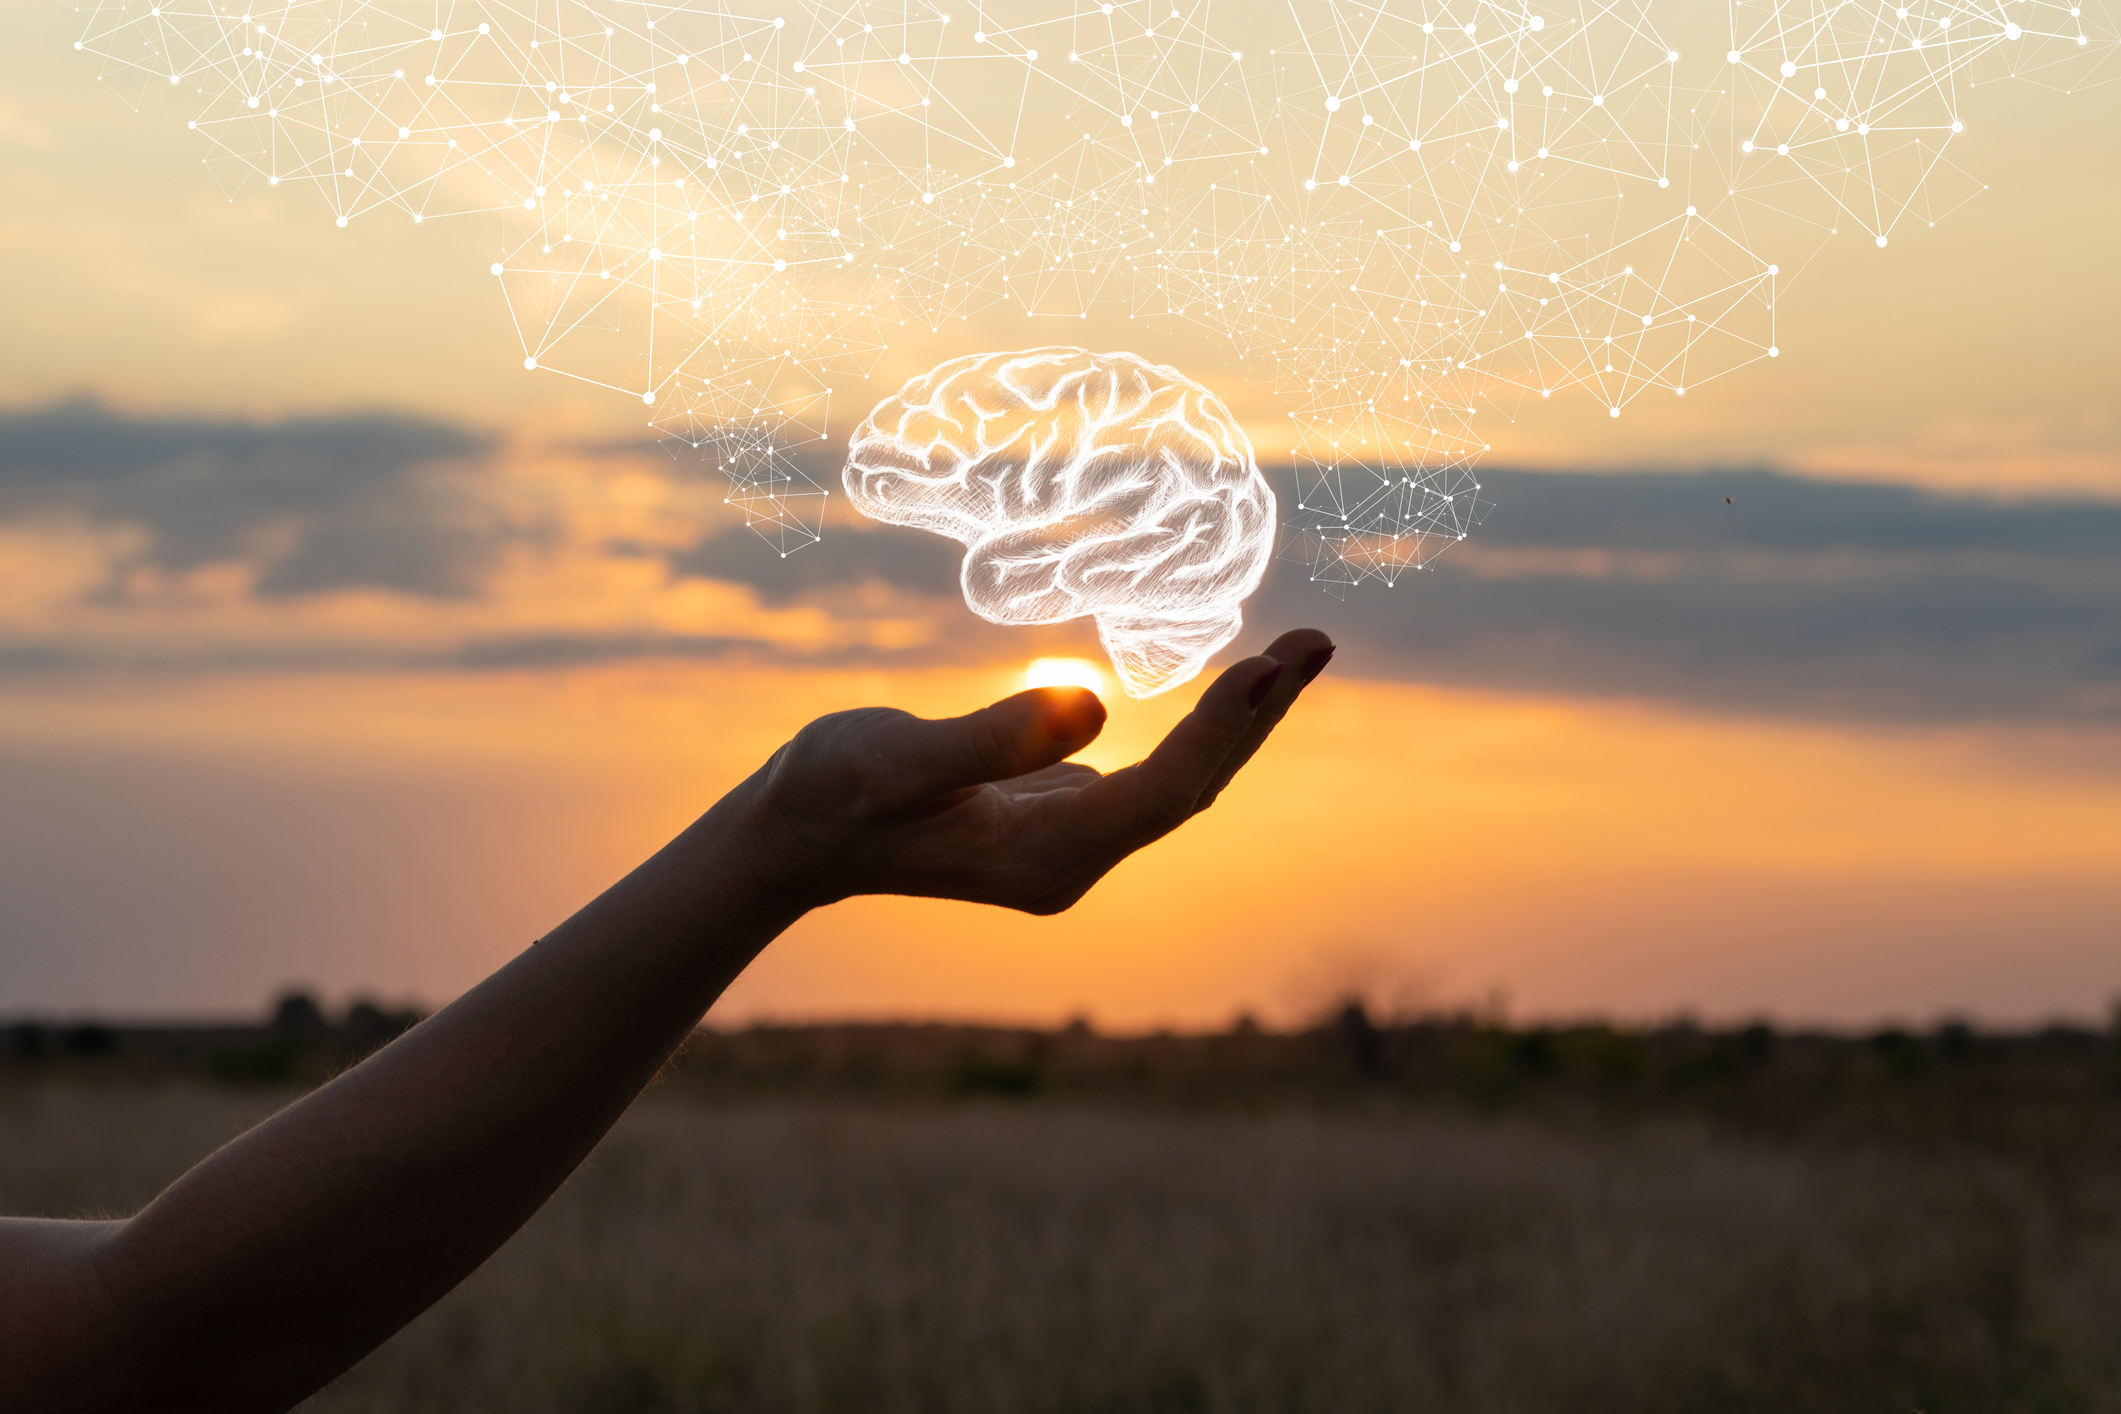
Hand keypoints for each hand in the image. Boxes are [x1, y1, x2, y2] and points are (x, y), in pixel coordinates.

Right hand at [735, 629, 1335, 914]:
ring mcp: (1070, 846)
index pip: (1161, 791)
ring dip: (1239, 720)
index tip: (1269, 664)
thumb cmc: (829, 794)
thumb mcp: (895, 760)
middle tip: (1317, 640)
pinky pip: (1151, 775)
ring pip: (1179, 783)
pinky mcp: (1059, 820)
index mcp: (1042, 858)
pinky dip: (1196, 726)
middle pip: (1191, 789)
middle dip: (1255, 716)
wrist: (791, 842)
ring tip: (1298, 652)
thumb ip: (991, 737)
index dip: (1220, 729)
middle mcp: (1071, 863)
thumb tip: (1093, 703)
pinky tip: (1231, 686)